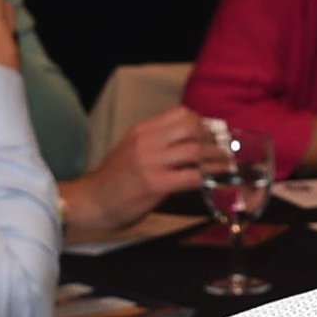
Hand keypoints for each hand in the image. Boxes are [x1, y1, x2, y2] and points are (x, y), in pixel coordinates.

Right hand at [56, 109, 229, 235]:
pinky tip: (217, 183)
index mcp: (143, 130)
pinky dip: (210, 178)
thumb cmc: (114, 181)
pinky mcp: (155, 184)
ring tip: (227, 167)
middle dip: (213, 139)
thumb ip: (158, 144)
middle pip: (193, 127)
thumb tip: (192, 145)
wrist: (90, 202)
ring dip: (217, 159)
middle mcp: (147, 141)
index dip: (203, 124)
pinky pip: (192, 177)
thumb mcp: (133, 151)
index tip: (213, 137)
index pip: (182, 113)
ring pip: (196, 150)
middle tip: (222, 153)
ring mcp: (150, 162)